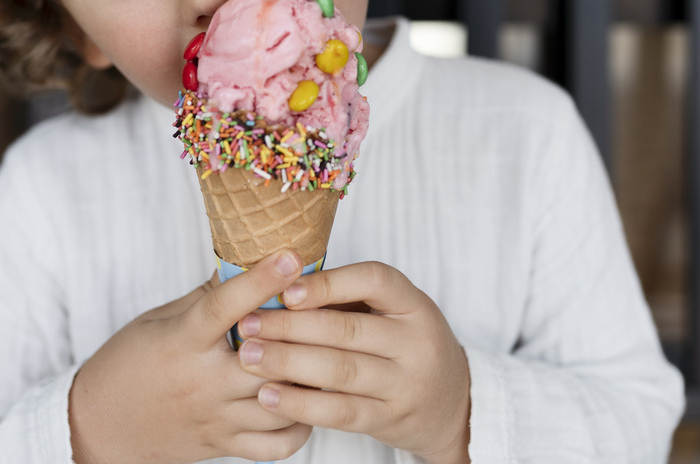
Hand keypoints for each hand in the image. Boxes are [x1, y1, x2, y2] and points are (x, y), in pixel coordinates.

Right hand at [68, 250, 312, 463]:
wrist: (98, 427)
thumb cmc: (128, 363)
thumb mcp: (159, 320)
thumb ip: (207, 298)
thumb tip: (250, 263)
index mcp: (182, 342)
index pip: (223, 307)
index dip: (259, 281)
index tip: (291, 256)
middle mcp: (202, 382)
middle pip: (265, 359)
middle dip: (301, 334)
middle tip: (329, 308)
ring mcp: (215, 418)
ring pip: (280, 401)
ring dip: (309, 377)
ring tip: (330, 352)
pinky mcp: (224, 446)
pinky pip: (277, 444)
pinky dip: (302, 423)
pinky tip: (308, 398)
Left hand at [236, 261, 470, 463]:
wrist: (451, 403)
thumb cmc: (405, 345)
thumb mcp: (395, 312)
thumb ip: (350, 299)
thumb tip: (280, 281)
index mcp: (414, 304)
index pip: (374, 281)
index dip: (328, 283)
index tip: (285, 290)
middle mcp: (415, 341)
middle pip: (347, 329)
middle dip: (290, 325)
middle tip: (247, 323)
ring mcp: (405, 383)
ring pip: (340, 370)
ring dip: (288, 362)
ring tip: (249, 356)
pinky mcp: (389, 418)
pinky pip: (340, 411)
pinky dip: (301, 403)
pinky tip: (269, 396)